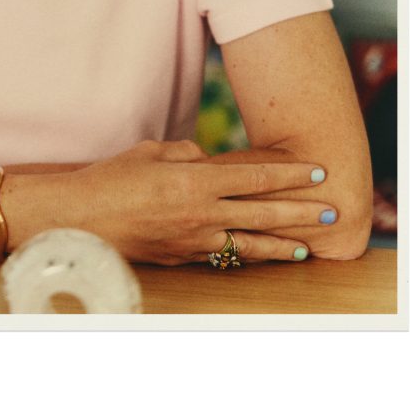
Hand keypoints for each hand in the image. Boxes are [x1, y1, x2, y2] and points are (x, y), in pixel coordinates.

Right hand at [69, 139, 333, 265]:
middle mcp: (201, 214)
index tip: (315, 172)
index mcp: (195, 181)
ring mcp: (193, 240)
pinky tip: (257, 256)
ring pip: (248, 245)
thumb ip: (186, 153)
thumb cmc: (111, 177)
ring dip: (281, 247)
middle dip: (300, 212)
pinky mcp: (181, 257)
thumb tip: (208, 161)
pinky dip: (243, 256)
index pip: (255, 177)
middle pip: (262, 214)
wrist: (80, 218)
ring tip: (306, 248)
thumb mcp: (151, 151)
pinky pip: (221, 256)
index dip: (289, 174)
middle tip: (330, 210)